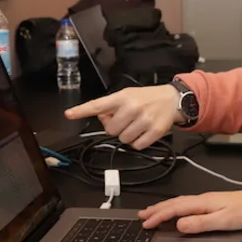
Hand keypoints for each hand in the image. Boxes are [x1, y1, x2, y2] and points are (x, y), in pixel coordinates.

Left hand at [64, 85, 182, 148]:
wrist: (171, 99)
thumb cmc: (146, 99)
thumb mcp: (127, 96)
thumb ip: (112, 107)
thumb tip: (102, 119)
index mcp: (122, 97)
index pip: (98, 105)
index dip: (82, 110)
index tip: (69, 114)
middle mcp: (132, 107)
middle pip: (111, 130)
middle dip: (117, 128)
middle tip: (126, 120)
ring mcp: (144, 120)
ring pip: (123, 139)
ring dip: (128, 135)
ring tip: (137, 125)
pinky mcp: (154, 131)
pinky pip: (137, 146)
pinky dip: (138, 142)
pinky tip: (144, 132)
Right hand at [138, 189, 241, 233]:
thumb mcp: (223, 221)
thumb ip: (201, 223)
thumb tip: (179, 224)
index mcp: (203, 203)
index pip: (175, 209)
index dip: (158, 216)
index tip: (145, 223)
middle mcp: (203, 199)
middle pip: (174, 203)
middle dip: (156, 210)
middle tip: (141, 216)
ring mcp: (208, 200)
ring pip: (180, 203)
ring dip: (164, 208)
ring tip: (152, 212)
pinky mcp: (213, 203)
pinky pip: (187, 205)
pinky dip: (176, 208)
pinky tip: (177, 212)